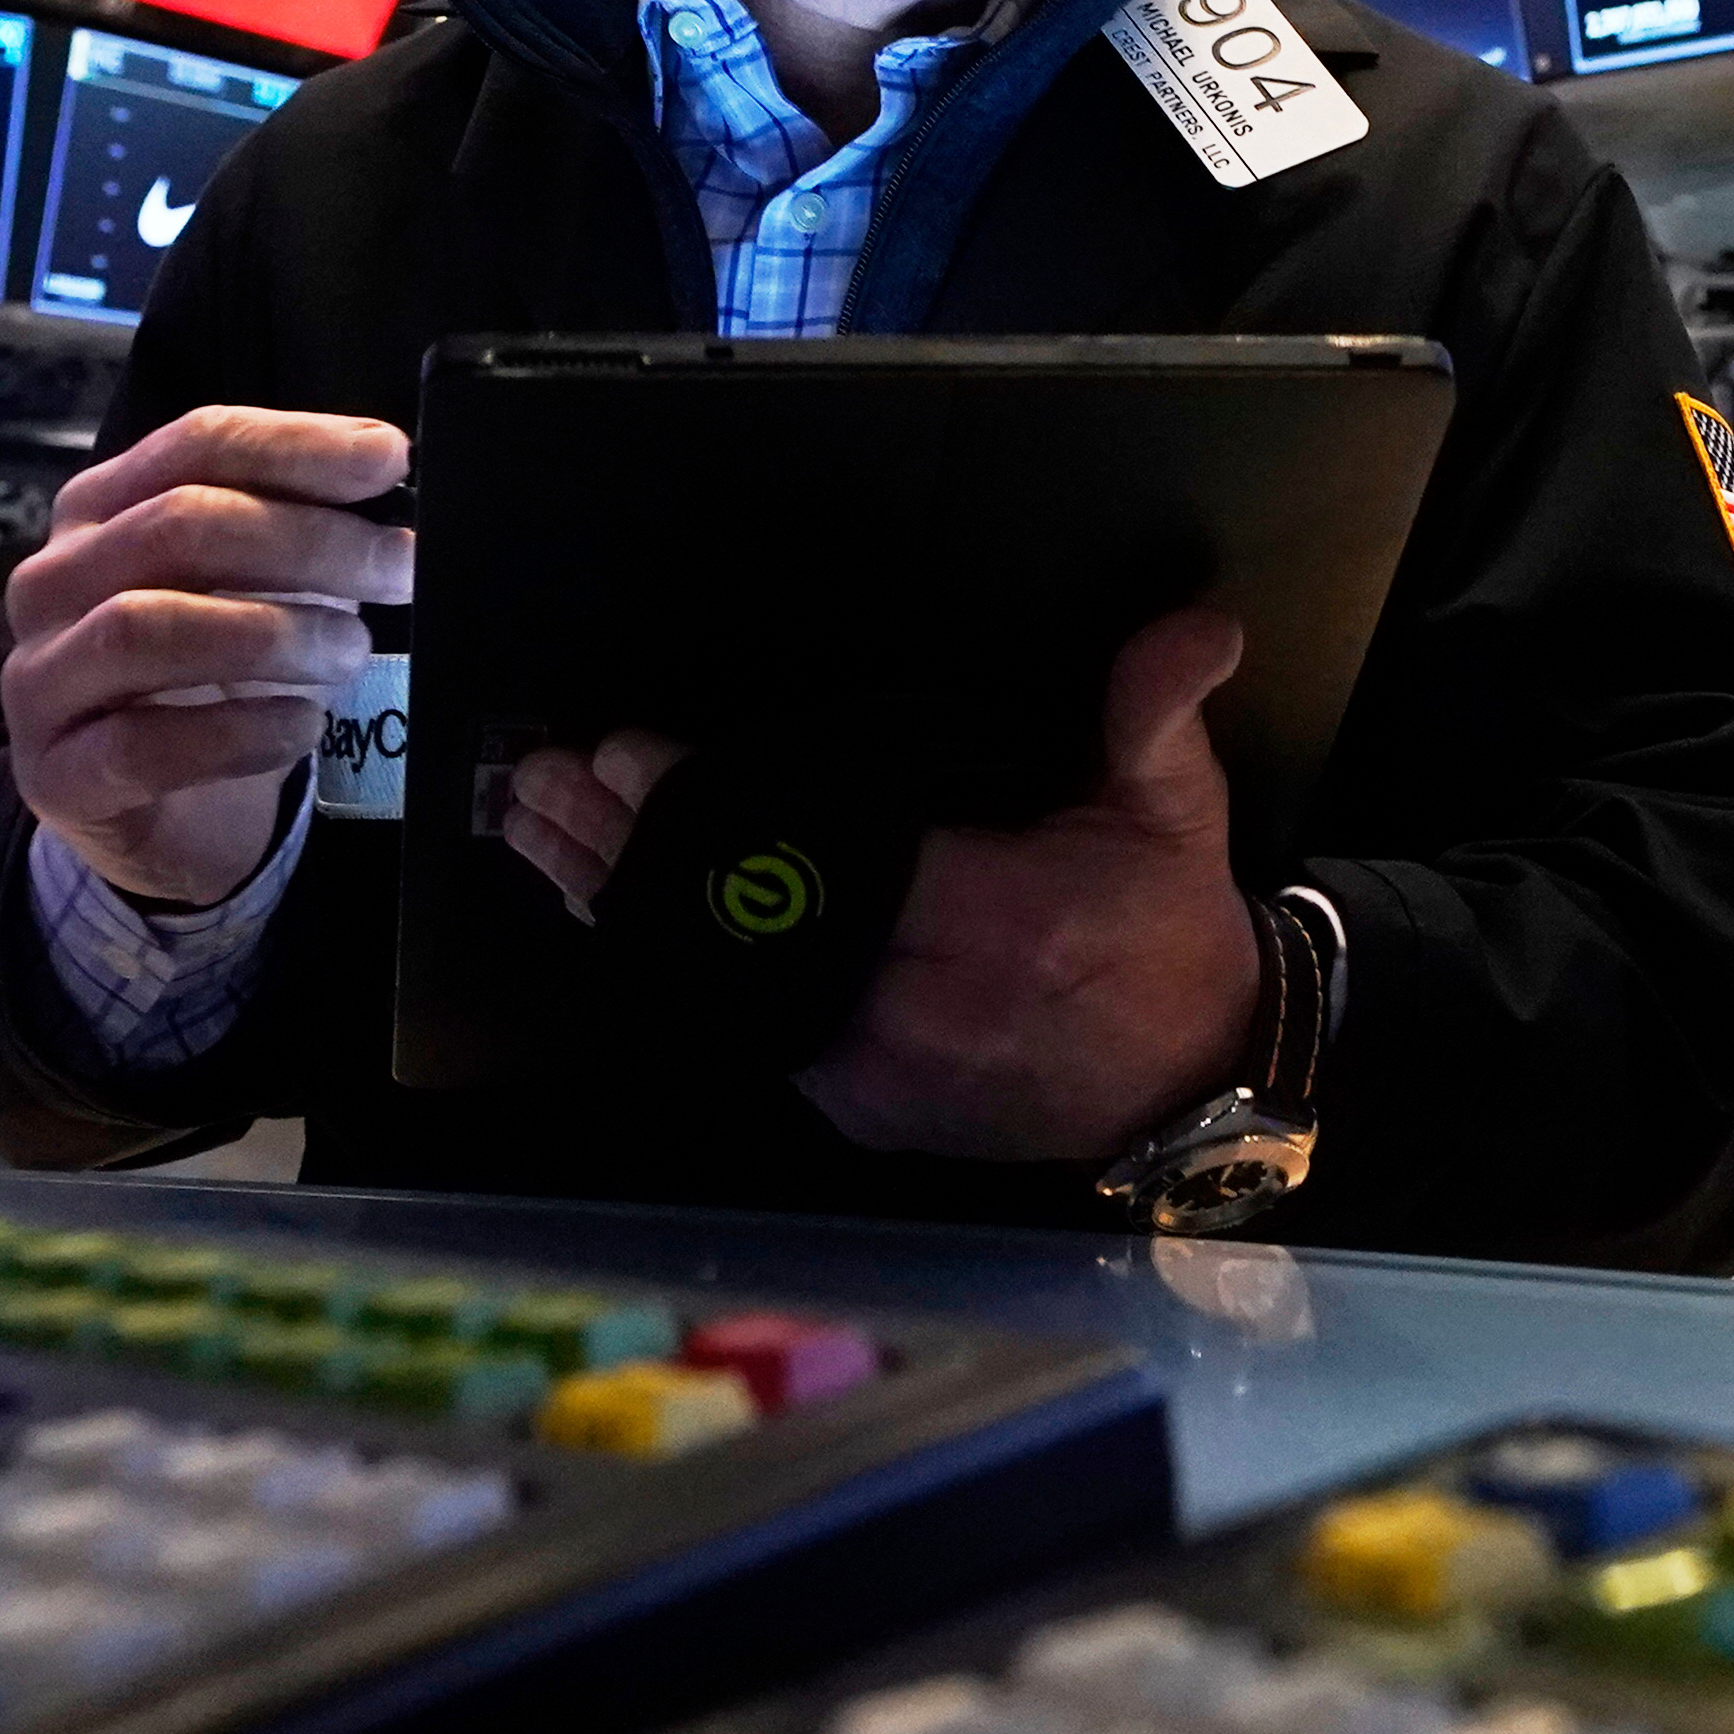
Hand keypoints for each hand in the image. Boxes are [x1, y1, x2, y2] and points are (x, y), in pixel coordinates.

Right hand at [0, 406, 414, 904]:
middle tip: (396, 568)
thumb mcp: (257, 589)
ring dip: (269, 633)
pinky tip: (302, 725)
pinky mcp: (56, 774)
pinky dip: (239, 732)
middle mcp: (54, 581)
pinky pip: (141, 745)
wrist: (171, 819)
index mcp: (101, 509)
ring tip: (350, 650)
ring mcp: (41, 679)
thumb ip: (304, 527)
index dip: (295, 446)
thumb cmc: (218, 682)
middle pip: (175, 526)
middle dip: (304, 540)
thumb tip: (386, 472)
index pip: (194, 445)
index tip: (389, 458)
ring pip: (144, 627)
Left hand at [493, 612, 1268, 1161]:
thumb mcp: (1178, 814)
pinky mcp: (858, 1108)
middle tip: (538, 782)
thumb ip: (1158, 714)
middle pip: (743, 920)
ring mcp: (879, 1070)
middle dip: (630, 848)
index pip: (824, 857)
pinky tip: (603, 911)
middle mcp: (919, 1007)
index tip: (628, 753)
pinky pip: (745, 1026)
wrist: (1190, 1086)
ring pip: (722, 980)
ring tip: (535, 834)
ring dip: (623, 906)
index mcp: (996, 922)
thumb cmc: (1170, 931)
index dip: (715, 811)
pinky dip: (672, 965)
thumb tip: (1199, 625)